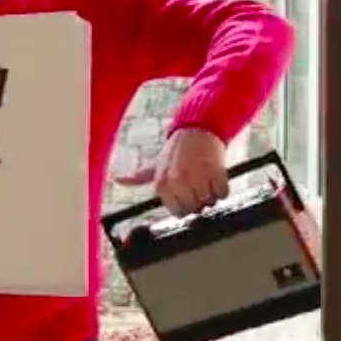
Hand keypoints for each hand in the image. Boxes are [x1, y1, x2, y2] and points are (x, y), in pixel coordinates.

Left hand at [115, 127, 229, 216]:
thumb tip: (118, 180)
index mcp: (162, 184)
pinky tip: (214, 176)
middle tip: (197, 185)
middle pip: (194, 209)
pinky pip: (222, 193)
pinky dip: (222, 187)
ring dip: (210, 194)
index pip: (177, 212)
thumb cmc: (176, 149)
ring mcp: (197, 178)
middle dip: (198, 201)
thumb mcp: (155, 164)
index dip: (184, 205)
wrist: (197, 128)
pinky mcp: (216, 173)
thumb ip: (138, 176)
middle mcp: (178, 182)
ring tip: (205, 178)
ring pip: (209, 202)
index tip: (185, 194)